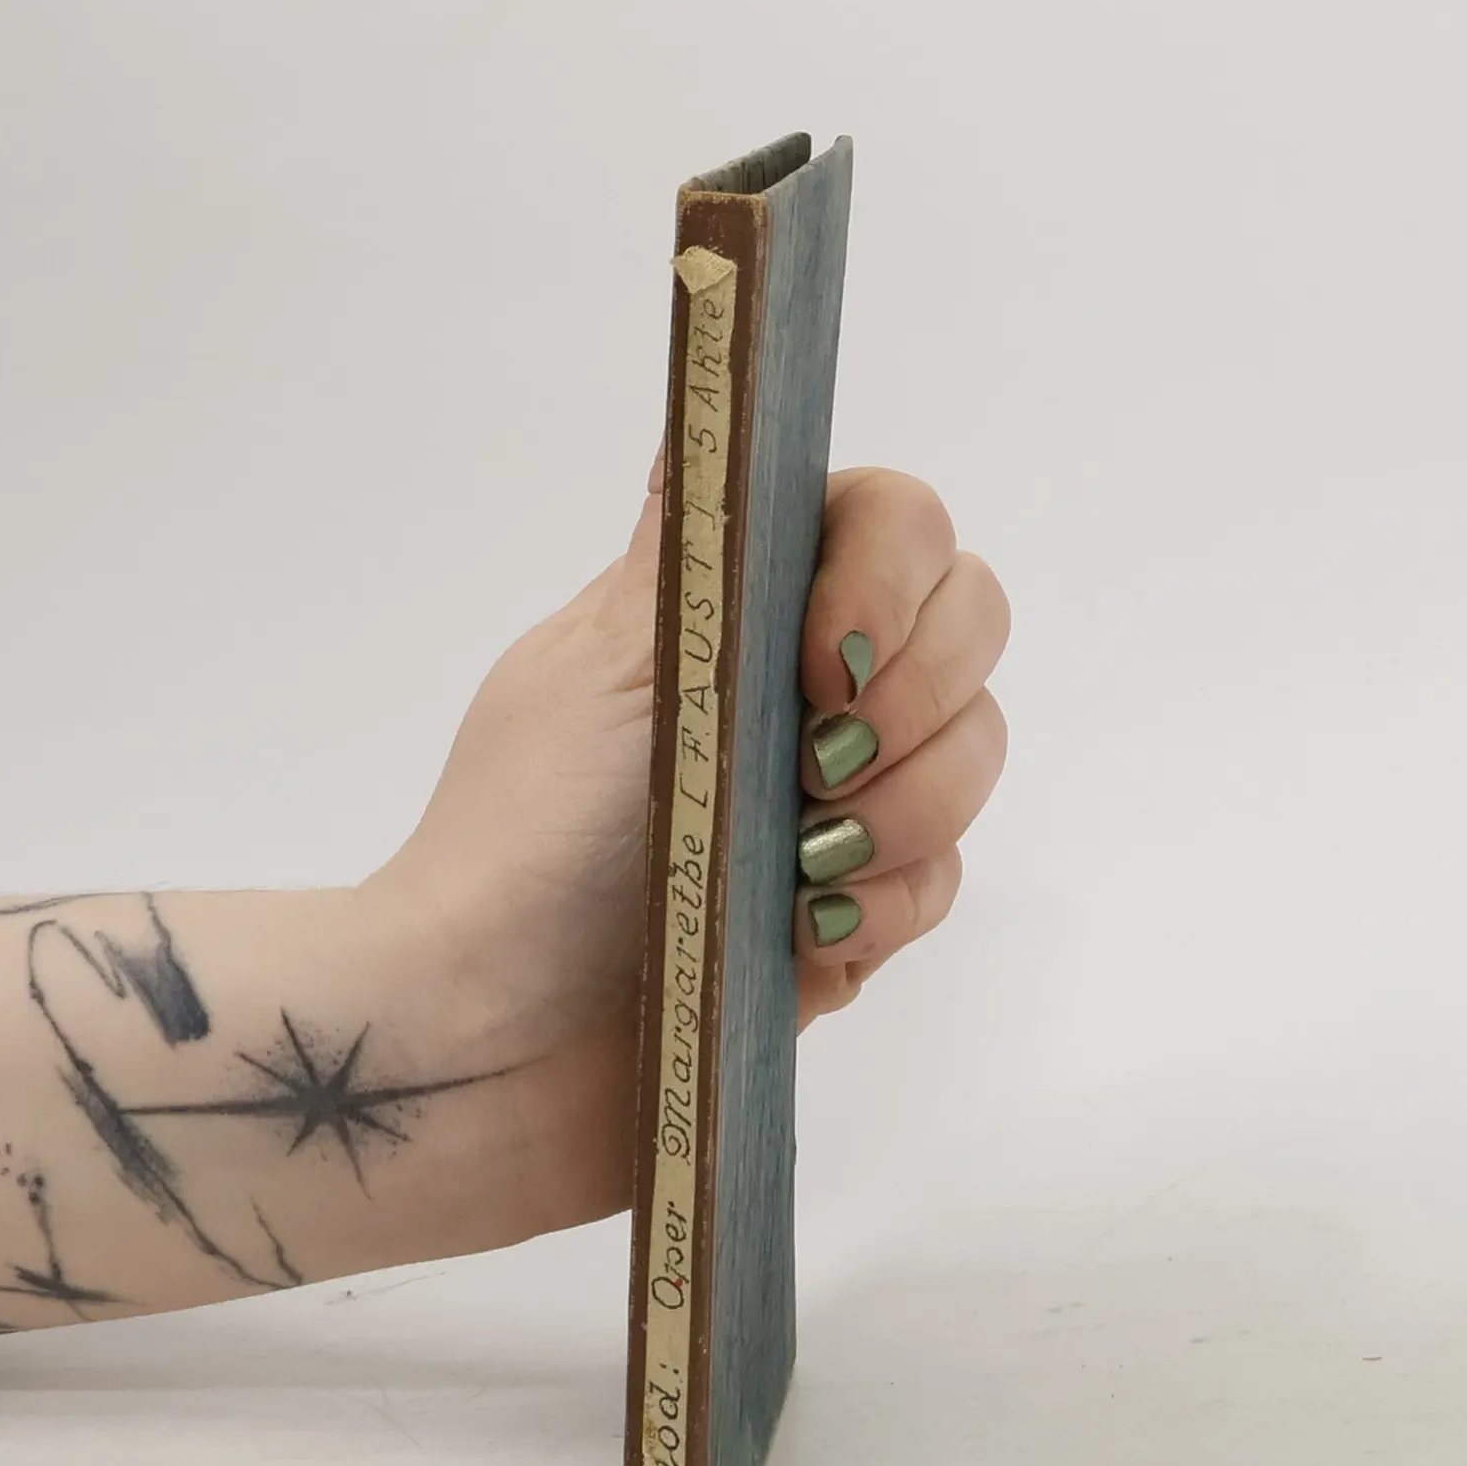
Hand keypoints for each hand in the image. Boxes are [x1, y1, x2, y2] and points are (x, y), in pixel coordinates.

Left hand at [369, 457, 1009, 1229]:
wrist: (493, 1047)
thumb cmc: (521, 845)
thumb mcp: (595, 673)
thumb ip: (689, 556)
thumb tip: (715, 418)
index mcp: (734, 614)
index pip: (889, 523)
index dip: (891, 574)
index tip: (823, 657)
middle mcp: (801, 694)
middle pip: (968, 625)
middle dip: (914, 696)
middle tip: (819, 768)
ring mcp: (838, 808)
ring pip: (973, 757)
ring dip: (906, 809)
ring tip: (804, 867)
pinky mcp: (854, 918)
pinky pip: (941, 884)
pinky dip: (886, 906)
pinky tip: (807, 935)